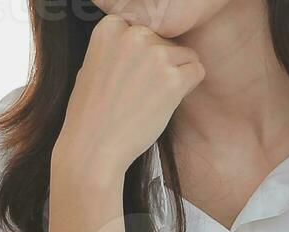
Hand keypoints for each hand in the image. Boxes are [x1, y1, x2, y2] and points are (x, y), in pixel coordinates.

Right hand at [51, 14, 203, 183]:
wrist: (91, 148)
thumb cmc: (91, 113)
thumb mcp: (93, 65)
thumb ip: (118, 46)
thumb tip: (145, 37)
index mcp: (111, 27)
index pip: (146, 28)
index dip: (142, 54)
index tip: (128, 76)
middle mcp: (134, 34)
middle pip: (166, 40)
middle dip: (159, 65)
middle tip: (139, 92)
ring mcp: (155, 55)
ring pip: (185, 55)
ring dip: (174, 76)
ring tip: (148, 99)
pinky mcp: (173, 79)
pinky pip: (197, 71)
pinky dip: (188, 87)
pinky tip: (165, 103)